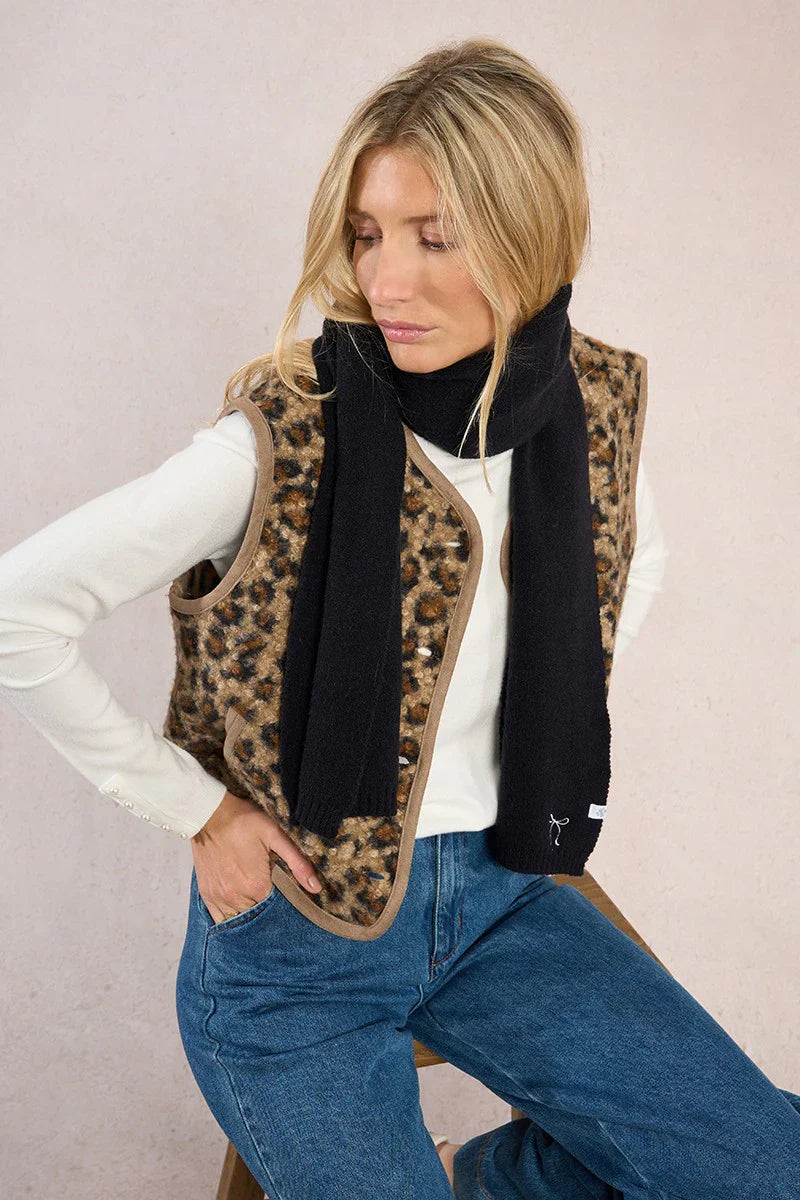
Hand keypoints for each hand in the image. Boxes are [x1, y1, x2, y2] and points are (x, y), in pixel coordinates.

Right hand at [191, 790, 321, 924]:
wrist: (209, 814)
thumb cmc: (244, 821)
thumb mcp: (275, 835)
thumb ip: (297, 862)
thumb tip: (316, 888)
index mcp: (256, 887)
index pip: (277, 912)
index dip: (285, 909)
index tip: (289, 902)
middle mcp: (236, 897)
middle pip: (258, 919)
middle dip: (268, 916)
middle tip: (274, 906)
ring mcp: (219, 898)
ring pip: (238, 921)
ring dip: (249, 918)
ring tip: (257, 907)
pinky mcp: (207, 894)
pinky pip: (219, 919)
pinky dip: (230, 919)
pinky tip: (238, 911)